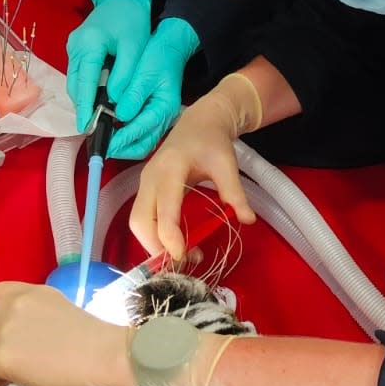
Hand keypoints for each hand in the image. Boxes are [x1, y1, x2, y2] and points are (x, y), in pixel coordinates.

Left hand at [0, 282, 134, 385]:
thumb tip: (21, 336)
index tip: (14, 331)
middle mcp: (10, 306)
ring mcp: (2, 331)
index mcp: (28, 292)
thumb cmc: (95, 340)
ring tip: (16, 371)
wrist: (106, 357)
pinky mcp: (0, 358)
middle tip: (15, 354)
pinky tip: (16, 383)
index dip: (0, 314)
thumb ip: (35, 313)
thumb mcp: (61, 309)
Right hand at [65, 0, 151, 130]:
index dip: (85, 107)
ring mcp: (73, 47)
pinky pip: (79, 74)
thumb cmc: (132, 18)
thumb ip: (124, 73)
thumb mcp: (134, 46)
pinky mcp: (76, 49)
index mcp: (88, 45)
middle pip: (75, 85)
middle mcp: (75, 47)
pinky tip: (98, 97)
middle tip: (95, 127)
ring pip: (75, 81)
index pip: (85, 82)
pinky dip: (87, 87)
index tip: (86, 128)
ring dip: (84, 98)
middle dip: (83, 106)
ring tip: (97, 117)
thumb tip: (114, 99)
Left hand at [108, 17, 200, 160]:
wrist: (170, 48)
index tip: (104, 144)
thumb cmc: (158, 58)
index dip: (121, 140)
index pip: (141, 131)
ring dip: (124, 146)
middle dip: (122, 150)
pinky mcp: (153, 116)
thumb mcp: (144, 73)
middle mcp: (165, 118)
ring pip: (142, 143)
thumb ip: (133, 95)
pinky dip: (127, 137)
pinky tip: (112, 131)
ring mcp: (160, 119)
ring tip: (104, 142)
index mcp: (164, 108)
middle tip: (102, 148)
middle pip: (143, 145)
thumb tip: (119, 116)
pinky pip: (141, 134)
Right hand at [129, 73, 261, 259]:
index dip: (170, 236)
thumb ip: (234, 192)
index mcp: (170, 169)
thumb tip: (247, 220)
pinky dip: (154, 236)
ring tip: (183, 256)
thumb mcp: (227, 164)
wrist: (199, 122)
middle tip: (182, 263)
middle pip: (140, 221)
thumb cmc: (212, 142)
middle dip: (155, 247)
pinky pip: (143, 218)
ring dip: (154, 245)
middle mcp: (150, 178)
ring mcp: (144, 184)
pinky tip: (176, 245)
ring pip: (138, 223)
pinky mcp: (146, 190)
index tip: (184, 255)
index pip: (164, 210)